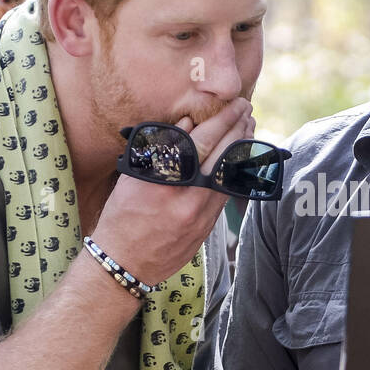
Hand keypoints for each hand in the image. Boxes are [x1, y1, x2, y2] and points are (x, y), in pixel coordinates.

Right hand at [93, 97, 254, 285]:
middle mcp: (188, 199)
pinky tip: (240, 159)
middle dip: (239, 130)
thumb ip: (161, 149)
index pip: (203, 142)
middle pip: (223, 157)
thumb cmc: (121, 217)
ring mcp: (201, 217)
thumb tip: (188, 122)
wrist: (124, 263)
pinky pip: (227, 196)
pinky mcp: (207, 230)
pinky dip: (236, 173)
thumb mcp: (132, 178)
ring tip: (248, 129)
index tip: (236, 105)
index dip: (223, 120)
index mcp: (166, 181)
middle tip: (247, 111)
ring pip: (231, 176)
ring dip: (242, 151)